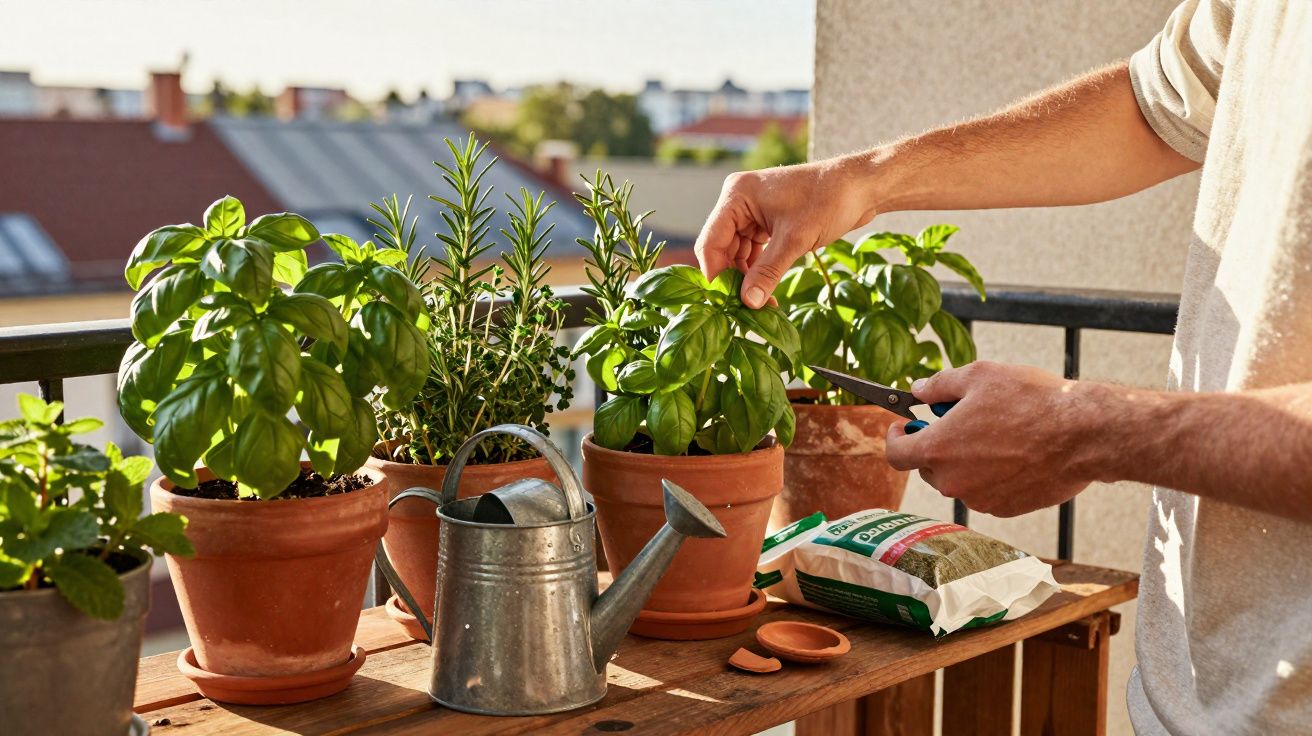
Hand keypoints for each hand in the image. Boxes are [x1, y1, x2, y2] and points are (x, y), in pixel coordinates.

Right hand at [694, 156, 880, 307]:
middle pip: (722, 249)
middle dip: (734, 279)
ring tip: (760, 306)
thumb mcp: (795, 240)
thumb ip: (768, 272)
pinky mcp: (767, 221)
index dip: (716, 274)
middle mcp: (739, 201)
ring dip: (748, 278)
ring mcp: (753, 211)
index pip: (711, 241)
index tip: (725, 303)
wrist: (862, 187)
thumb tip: (748, 303)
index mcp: (737, 195)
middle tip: (744, 309)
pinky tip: (767, 292)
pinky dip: (759, 271)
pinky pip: (754, 251)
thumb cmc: (829, 200)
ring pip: (738, 253)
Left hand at [884, 361, 1104, 516]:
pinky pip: (984, 491)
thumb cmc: (1032, 401)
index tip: (902, 426)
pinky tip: (1014, 453)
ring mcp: (979, 499)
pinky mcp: (1004, 509)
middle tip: (961, 421)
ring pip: (958, 479)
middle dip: (937, 444)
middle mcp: (952, 481)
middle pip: (928, 466)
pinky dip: (990, 475)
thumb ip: (940, 385)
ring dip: (965, 460)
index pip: (896, 453)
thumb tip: (919, 390)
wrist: (1083, 435)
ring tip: (996, 434)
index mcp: (938, 449)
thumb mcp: (980, 376)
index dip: (895, 438)